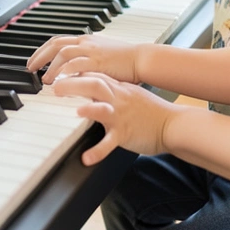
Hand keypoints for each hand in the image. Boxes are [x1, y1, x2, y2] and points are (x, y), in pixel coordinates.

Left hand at [27, 34, 139, 83]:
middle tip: (31, 69)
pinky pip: (76, 65)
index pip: (58, 41)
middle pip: (56, 45)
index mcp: (86, 40)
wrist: (141, 59)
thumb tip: (72, 71)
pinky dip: (64, 72)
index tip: (34, 61)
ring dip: (51, 67)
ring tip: (45, 80)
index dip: (43, 51)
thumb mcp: (101, 57)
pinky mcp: (98, 61)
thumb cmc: (124, 61)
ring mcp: (91, 51)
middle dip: (40, 56)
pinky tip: (59, 81)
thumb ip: (86, 62)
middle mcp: (86, 43)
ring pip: (63, 54)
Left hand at [52, 73, 178, 165]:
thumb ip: (115, 91)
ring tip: (73, 111)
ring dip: (86, 108)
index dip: (76, 72)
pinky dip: (98, 151)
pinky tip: (87, 158)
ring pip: (102, 107)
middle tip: (55, 87)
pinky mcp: (126, 134)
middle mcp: (119, 99)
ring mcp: (122, 116)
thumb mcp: (133, 95)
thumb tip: (99, 89)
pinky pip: (110, 143)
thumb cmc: (155, 112)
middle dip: (73, 83)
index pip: (95, 75)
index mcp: (119, 89)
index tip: (59, 73)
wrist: (175, 124)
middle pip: (94, 84)